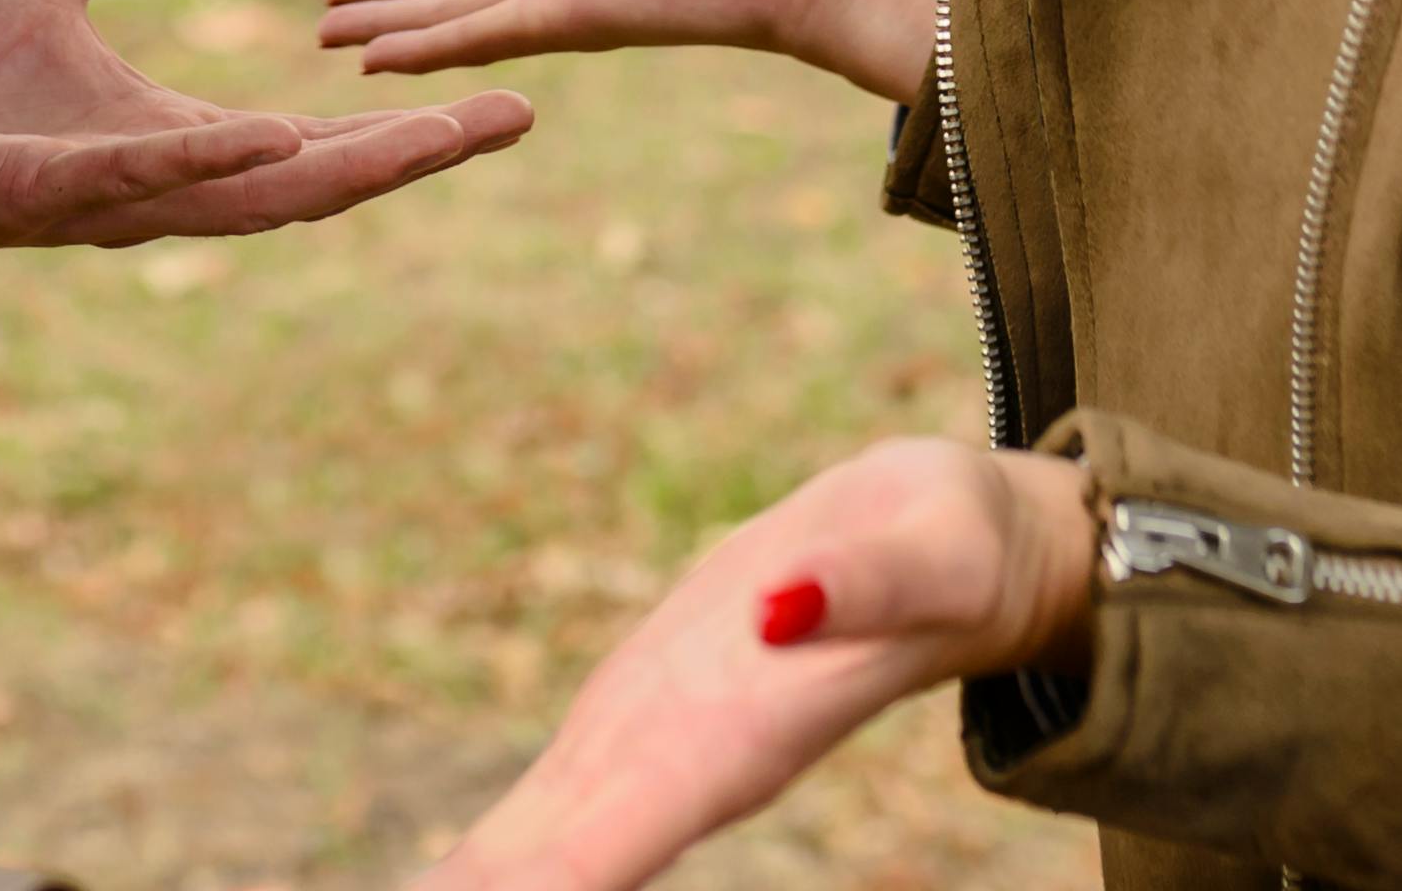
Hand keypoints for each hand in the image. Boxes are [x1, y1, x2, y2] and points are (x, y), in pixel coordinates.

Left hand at [0, 0, 535, 258]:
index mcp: (168, 138)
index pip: (312, 139)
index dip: (403, 121)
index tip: (500, 93)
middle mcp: (154, 184)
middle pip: (311, 179)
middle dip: (412, 154)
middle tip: (513, 115)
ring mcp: (99, 198)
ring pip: (248, 195)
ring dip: (341, 167)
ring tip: (434, 138)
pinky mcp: (34, 195)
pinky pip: (134, 182)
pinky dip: (201, 162)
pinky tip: (268, 134)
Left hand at [423, 440, 1097, 890]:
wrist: (945, 545)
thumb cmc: (954, 551)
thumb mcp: (931, 552)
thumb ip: (864, 584)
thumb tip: (782, 606)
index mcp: (740, 738)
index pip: (612, 836)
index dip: (540, 882)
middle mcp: (685, 765)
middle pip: (556, 865)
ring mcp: (652, 746)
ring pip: (539, 845)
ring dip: (474, 884)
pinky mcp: (637, 708)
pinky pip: (550, 802)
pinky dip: (491, 858)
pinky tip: (447, 888)